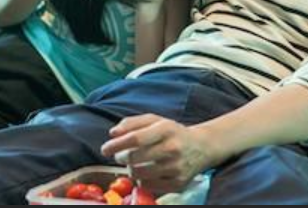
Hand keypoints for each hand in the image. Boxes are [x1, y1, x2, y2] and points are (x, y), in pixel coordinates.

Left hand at [101, 114, 220, 194]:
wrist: (202, 147)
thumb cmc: (172, 132)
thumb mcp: (155, 120)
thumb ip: (132, 123)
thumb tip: (113, 133)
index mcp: (166, 129)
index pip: (135, 138)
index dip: (116, 144)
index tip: (105, 148)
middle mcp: (173, 148)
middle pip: (135, 158)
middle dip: (121, 158)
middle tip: (122, 156)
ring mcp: (176, 168)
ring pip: (139, 174)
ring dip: (131, 170)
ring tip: (135, 164)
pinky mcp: (178, 184)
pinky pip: (148, 186)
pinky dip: (142, 181)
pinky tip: (146, 172)